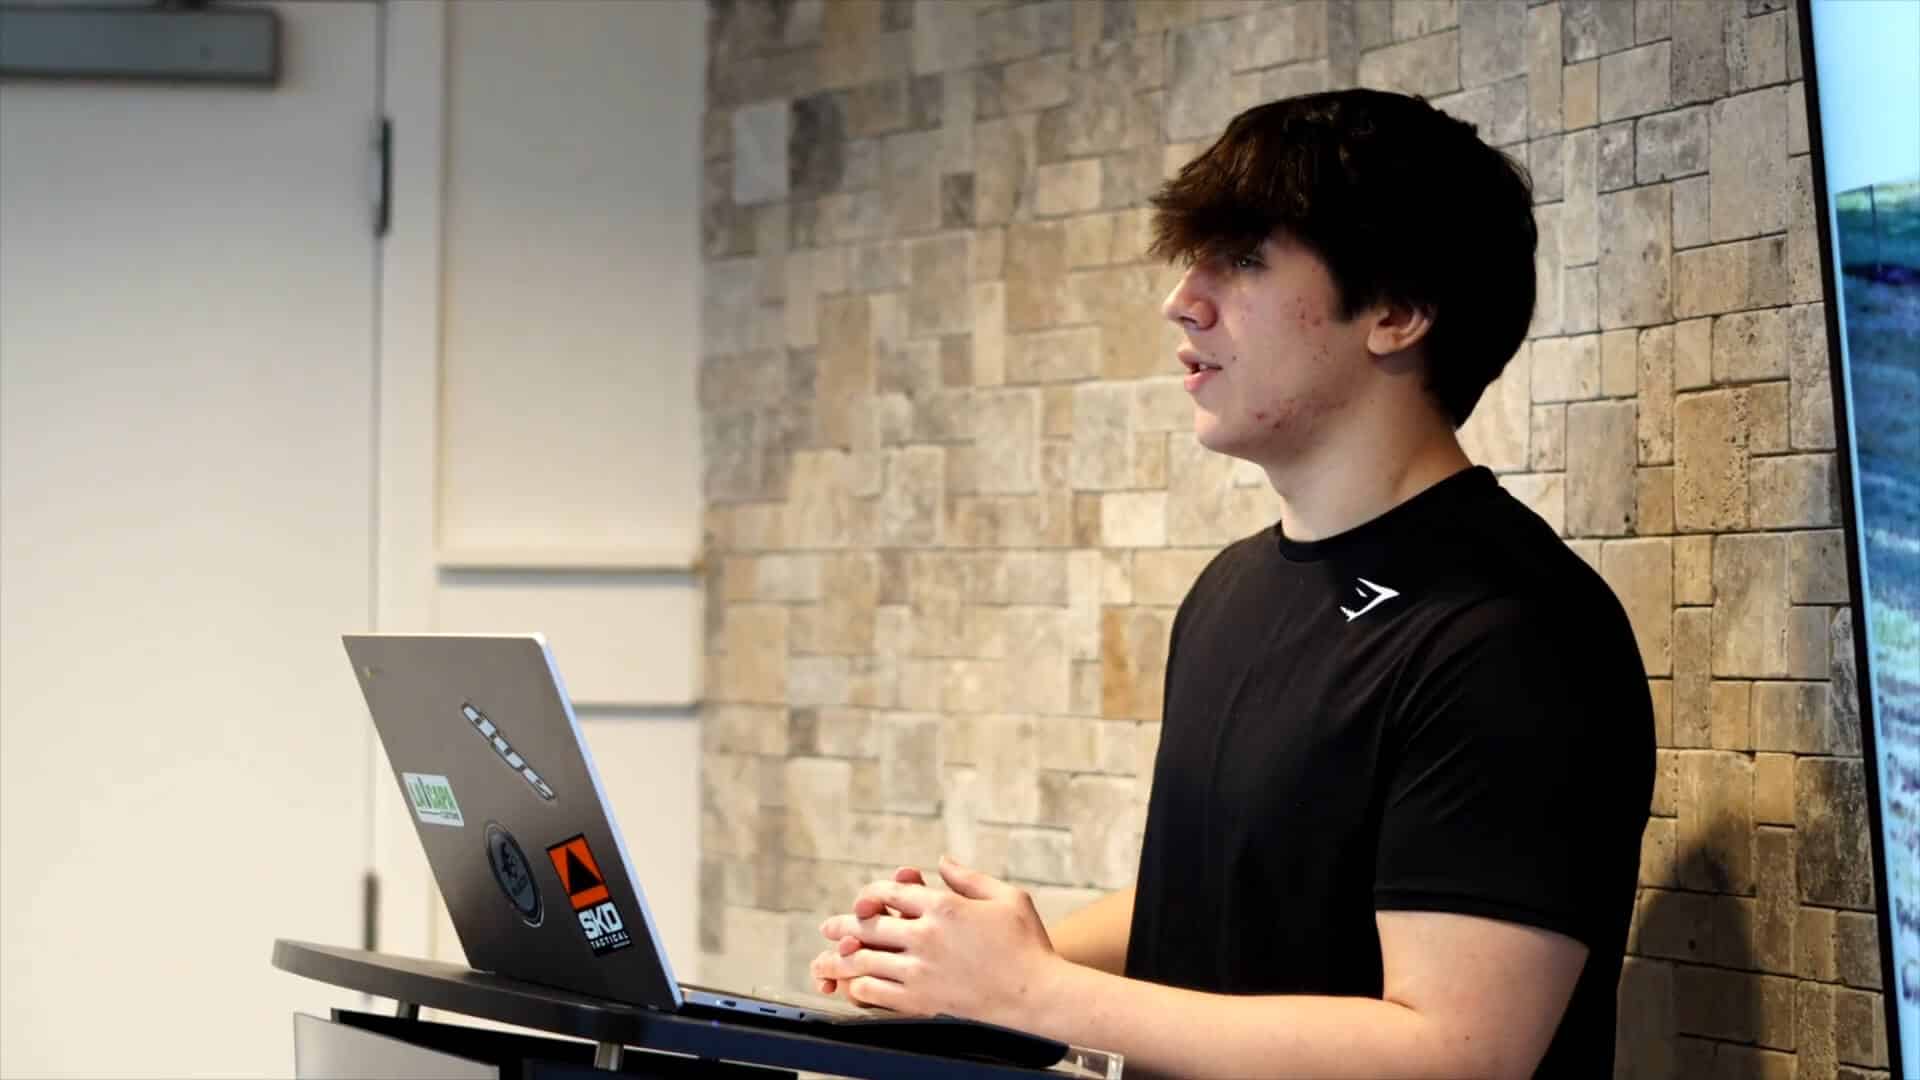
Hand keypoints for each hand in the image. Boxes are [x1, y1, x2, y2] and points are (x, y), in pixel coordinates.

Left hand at [810, 855, 1062, 1028]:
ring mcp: (920, 970)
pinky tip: (853, 985)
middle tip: (828, 927)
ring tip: (825, 960)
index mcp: (944, 906)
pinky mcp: (920, 1001)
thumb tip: (942, 863)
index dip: (872, 893)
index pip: (890, 891)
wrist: (1038, 997)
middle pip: (868, 923)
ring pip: (863, 959)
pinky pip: (874, 992)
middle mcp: (925, 935)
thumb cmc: (1029, 946)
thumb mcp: (1007, 898)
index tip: (865, 899)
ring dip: (840, 957)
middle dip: (842, 923)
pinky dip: (857, 986)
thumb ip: (970, 878)